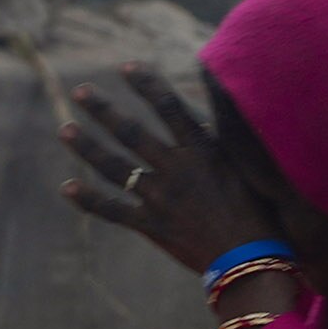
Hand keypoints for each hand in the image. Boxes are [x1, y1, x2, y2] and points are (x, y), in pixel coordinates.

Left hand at [60, 65, 283, 274]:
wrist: (252, 261)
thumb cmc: (263, 212)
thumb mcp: (248, 167)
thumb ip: (225, 139)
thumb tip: (216, 106)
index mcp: (202, 151)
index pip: (169, 107)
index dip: (147, 85)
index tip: (127, 67)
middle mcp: (176, 170)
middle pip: (131, 132)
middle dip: (104, 110)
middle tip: (81, 91)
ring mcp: (159, 198)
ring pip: (114, 167)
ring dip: (87, 147)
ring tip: (65, 129)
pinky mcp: (151, 226)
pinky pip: (113, 210)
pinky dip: (89, 200)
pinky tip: (66, 188)